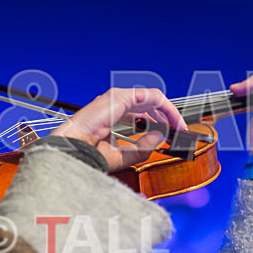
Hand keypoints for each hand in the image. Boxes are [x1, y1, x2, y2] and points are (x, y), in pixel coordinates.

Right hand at [51, 88, 186, 171]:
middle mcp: (114, 105)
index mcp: (111, 116)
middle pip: (149, 105)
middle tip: (179, 132)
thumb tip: (160, 136)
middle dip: (167, 117)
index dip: (158, 122)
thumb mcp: (123, 155)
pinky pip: (152, 96)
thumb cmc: (89, 156)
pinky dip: (166, 108)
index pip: (140, 113)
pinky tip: (173, 122)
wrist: (73, 153)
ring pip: (153, 98)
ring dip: (169, 112)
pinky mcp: (121, 97)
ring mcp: (117, 98)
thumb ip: (142, 147)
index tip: (171, 135)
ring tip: (179, 128)